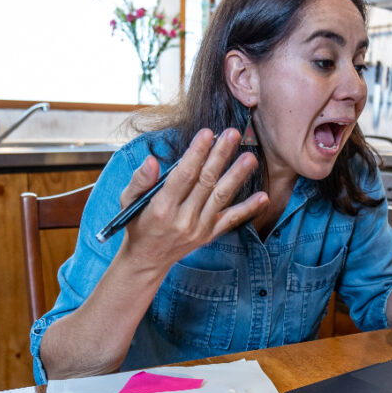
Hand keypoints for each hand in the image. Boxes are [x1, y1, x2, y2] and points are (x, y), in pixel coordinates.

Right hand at [119, 128, 267, 271]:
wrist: (147, 259)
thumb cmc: (137, 224)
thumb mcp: (128, 200)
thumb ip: (140, 179)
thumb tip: (152, 160)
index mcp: (161, 207)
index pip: (183, 176)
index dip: (196, 153)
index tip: (207, 133)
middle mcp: (183, 219)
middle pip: (205, 182)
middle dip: (220, 156)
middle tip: (233, 134)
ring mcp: (198, 228)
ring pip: (221, 197)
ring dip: (237, 176)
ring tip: (249, 158)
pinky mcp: (209, 235)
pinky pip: (231, 220)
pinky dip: (248, 209)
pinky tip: (263, 196)